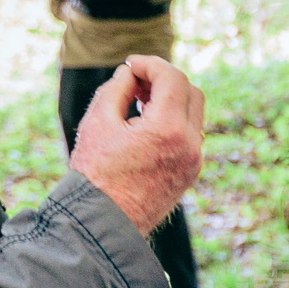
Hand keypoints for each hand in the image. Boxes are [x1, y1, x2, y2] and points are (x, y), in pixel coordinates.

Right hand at [69, 56, 203, 235]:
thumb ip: (116, 88)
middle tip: (134, 83)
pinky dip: (172, 120)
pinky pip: (189, 134)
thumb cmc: (95, 173)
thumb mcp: (98, 121)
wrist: (103, 223)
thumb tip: (129, 73)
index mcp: (168, 129)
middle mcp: (189, 144)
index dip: (149, 64)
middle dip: (163, 79)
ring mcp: (193, 161)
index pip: (172, 77)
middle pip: (190, 90)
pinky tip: (144, 126)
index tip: (129, 65)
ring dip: (170, 99)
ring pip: (193, 113)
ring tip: (137, 103)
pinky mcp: (189, 173)